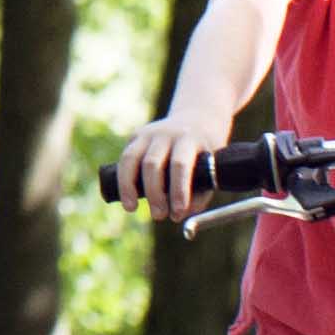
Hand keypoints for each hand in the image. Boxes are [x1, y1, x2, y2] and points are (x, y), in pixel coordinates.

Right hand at [112, 111, 240, 215]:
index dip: (178, 190)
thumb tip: (178, 215)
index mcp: (189, 139)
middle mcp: (166, 133)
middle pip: (152, 163)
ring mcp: (148, 133)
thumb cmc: (205, 152)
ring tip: (131, 208)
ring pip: (131, 158)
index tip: (177, 213)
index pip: (180, 165)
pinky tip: (127, 195)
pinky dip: (123, 179)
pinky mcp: (135, 136)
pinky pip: (125, 159)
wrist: (196, 118)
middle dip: (154, 193)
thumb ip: (199, 195)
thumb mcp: (211, 168)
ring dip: (128, 186)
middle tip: (159, 216)